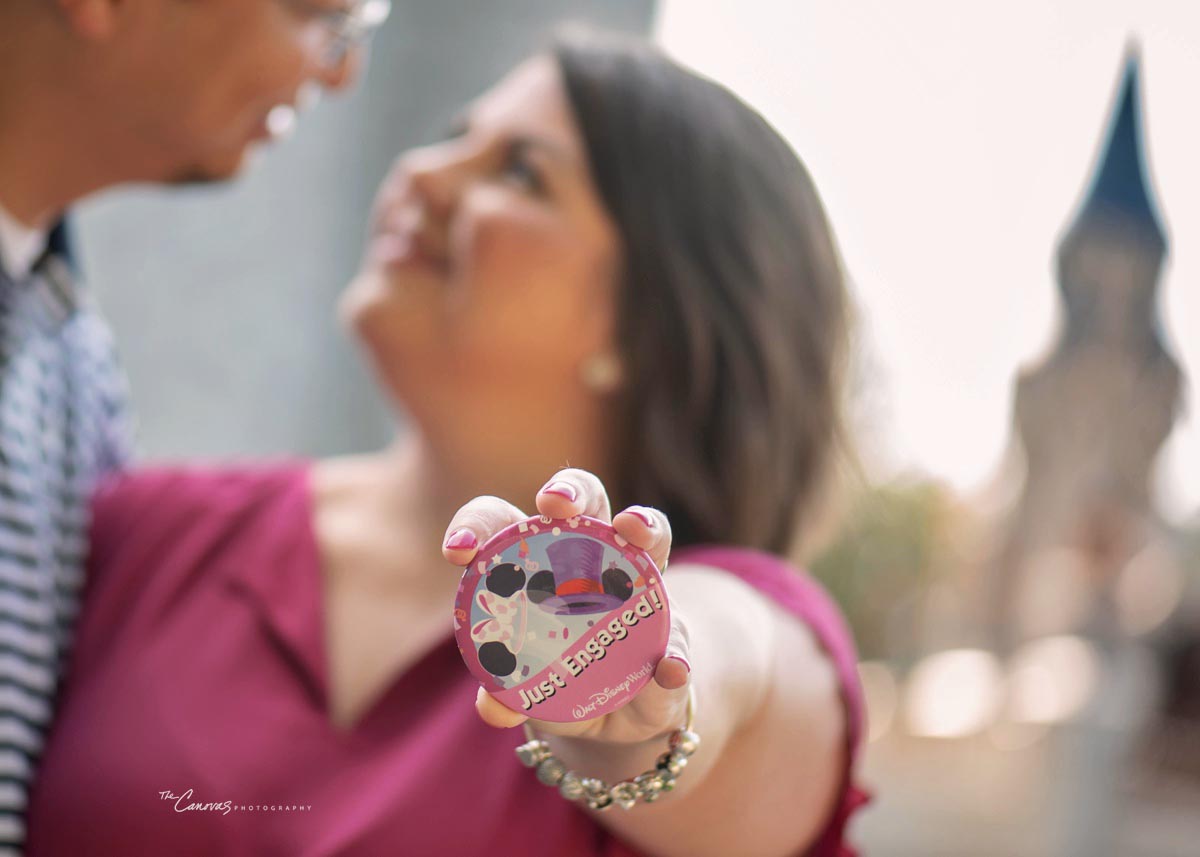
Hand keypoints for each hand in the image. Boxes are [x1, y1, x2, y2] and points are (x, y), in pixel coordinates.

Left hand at [443, 468, 691, 743]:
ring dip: (644, 524)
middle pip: (586, 500)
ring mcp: (644, 583)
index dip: (479, 523)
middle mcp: (597, 556)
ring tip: (633, 529)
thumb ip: (509, 695)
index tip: (458, 550)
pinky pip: (679, 637)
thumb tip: (493, 707)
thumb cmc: (562, 680)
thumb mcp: (531, 691)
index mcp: (540, 564)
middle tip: (552, 504)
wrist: (622, 711)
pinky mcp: (675, 631)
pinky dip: (676, 653)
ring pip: (649, 532)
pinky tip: (670, 670)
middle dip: (569, 490)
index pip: (505, 523)